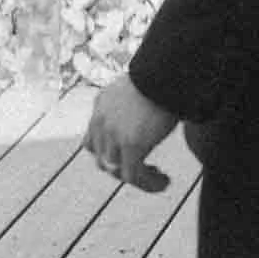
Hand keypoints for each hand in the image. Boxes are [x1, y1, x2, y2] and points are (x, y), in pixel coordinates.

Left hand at [85, 76, 175, 192]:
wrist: (166, 72)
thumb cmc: (162, 77)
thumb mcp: (139, 88)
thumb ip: (133, 104)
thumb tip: (147, 114)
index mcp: (101, 105)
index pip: (92, 140)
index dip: (109, 154)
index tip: (130, 156)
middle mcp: (101, 121)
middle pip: (101, 158)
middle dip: (122, 168)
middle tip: (146, 169)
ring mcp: (113, 134)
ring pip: (116, 171)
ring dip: (136, 178)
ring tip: (158, 178)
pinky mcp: (130, 144)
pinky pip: (134, 175)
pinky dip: (149, 184)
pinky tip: (164, 182)